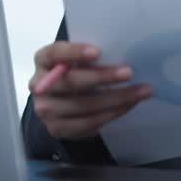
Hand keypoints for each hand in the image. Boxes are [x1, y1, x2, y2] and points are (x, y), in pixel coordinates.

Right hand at [29, 41, 151, 140]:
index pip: (55, 53)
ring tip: (141, 91)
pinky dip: (112, 114)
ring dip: (117, 99)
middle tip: (129, 73)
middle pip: (72, 82)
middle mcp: (39, 85)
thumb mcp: (77, 57)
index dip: (75, 52)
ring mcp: (45, 110)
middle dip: (104, 77)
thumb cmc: (75, 69)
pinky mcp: (57, 128)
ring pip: (84, 106)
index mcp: (43, 60)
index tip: (98, 51)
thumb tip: (124, 52)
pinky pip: (88, 123)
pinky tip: (128, 105)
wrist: (60, 99)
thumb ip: (90, 55)